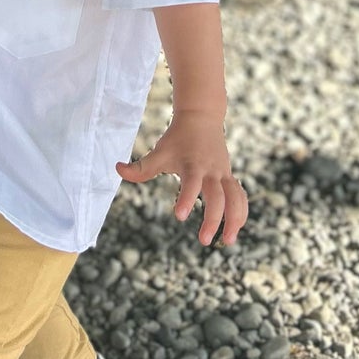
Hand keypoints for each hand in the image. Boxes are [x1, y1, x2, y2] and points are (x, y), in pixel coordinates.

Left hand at [115, 112, 248, 247]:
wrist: (201, 116)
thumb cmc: (177, 138)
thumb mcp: (159, 150)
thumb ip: (141, 166)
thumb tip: (117, 170)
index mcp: (192, 165)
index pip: (192, 183)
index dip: (187, 199)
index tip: (179, 216)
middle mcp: (210, 171)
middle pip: (218, 196)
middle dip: (213, 219)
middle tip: (204, 241)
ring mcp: (223, 173)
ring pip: (235, 197)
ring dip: (235, 219)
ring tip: (228, 242)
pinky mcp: (229, 176)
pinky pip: (239, 196)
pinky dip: (241, 212)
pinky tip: (235, 229)